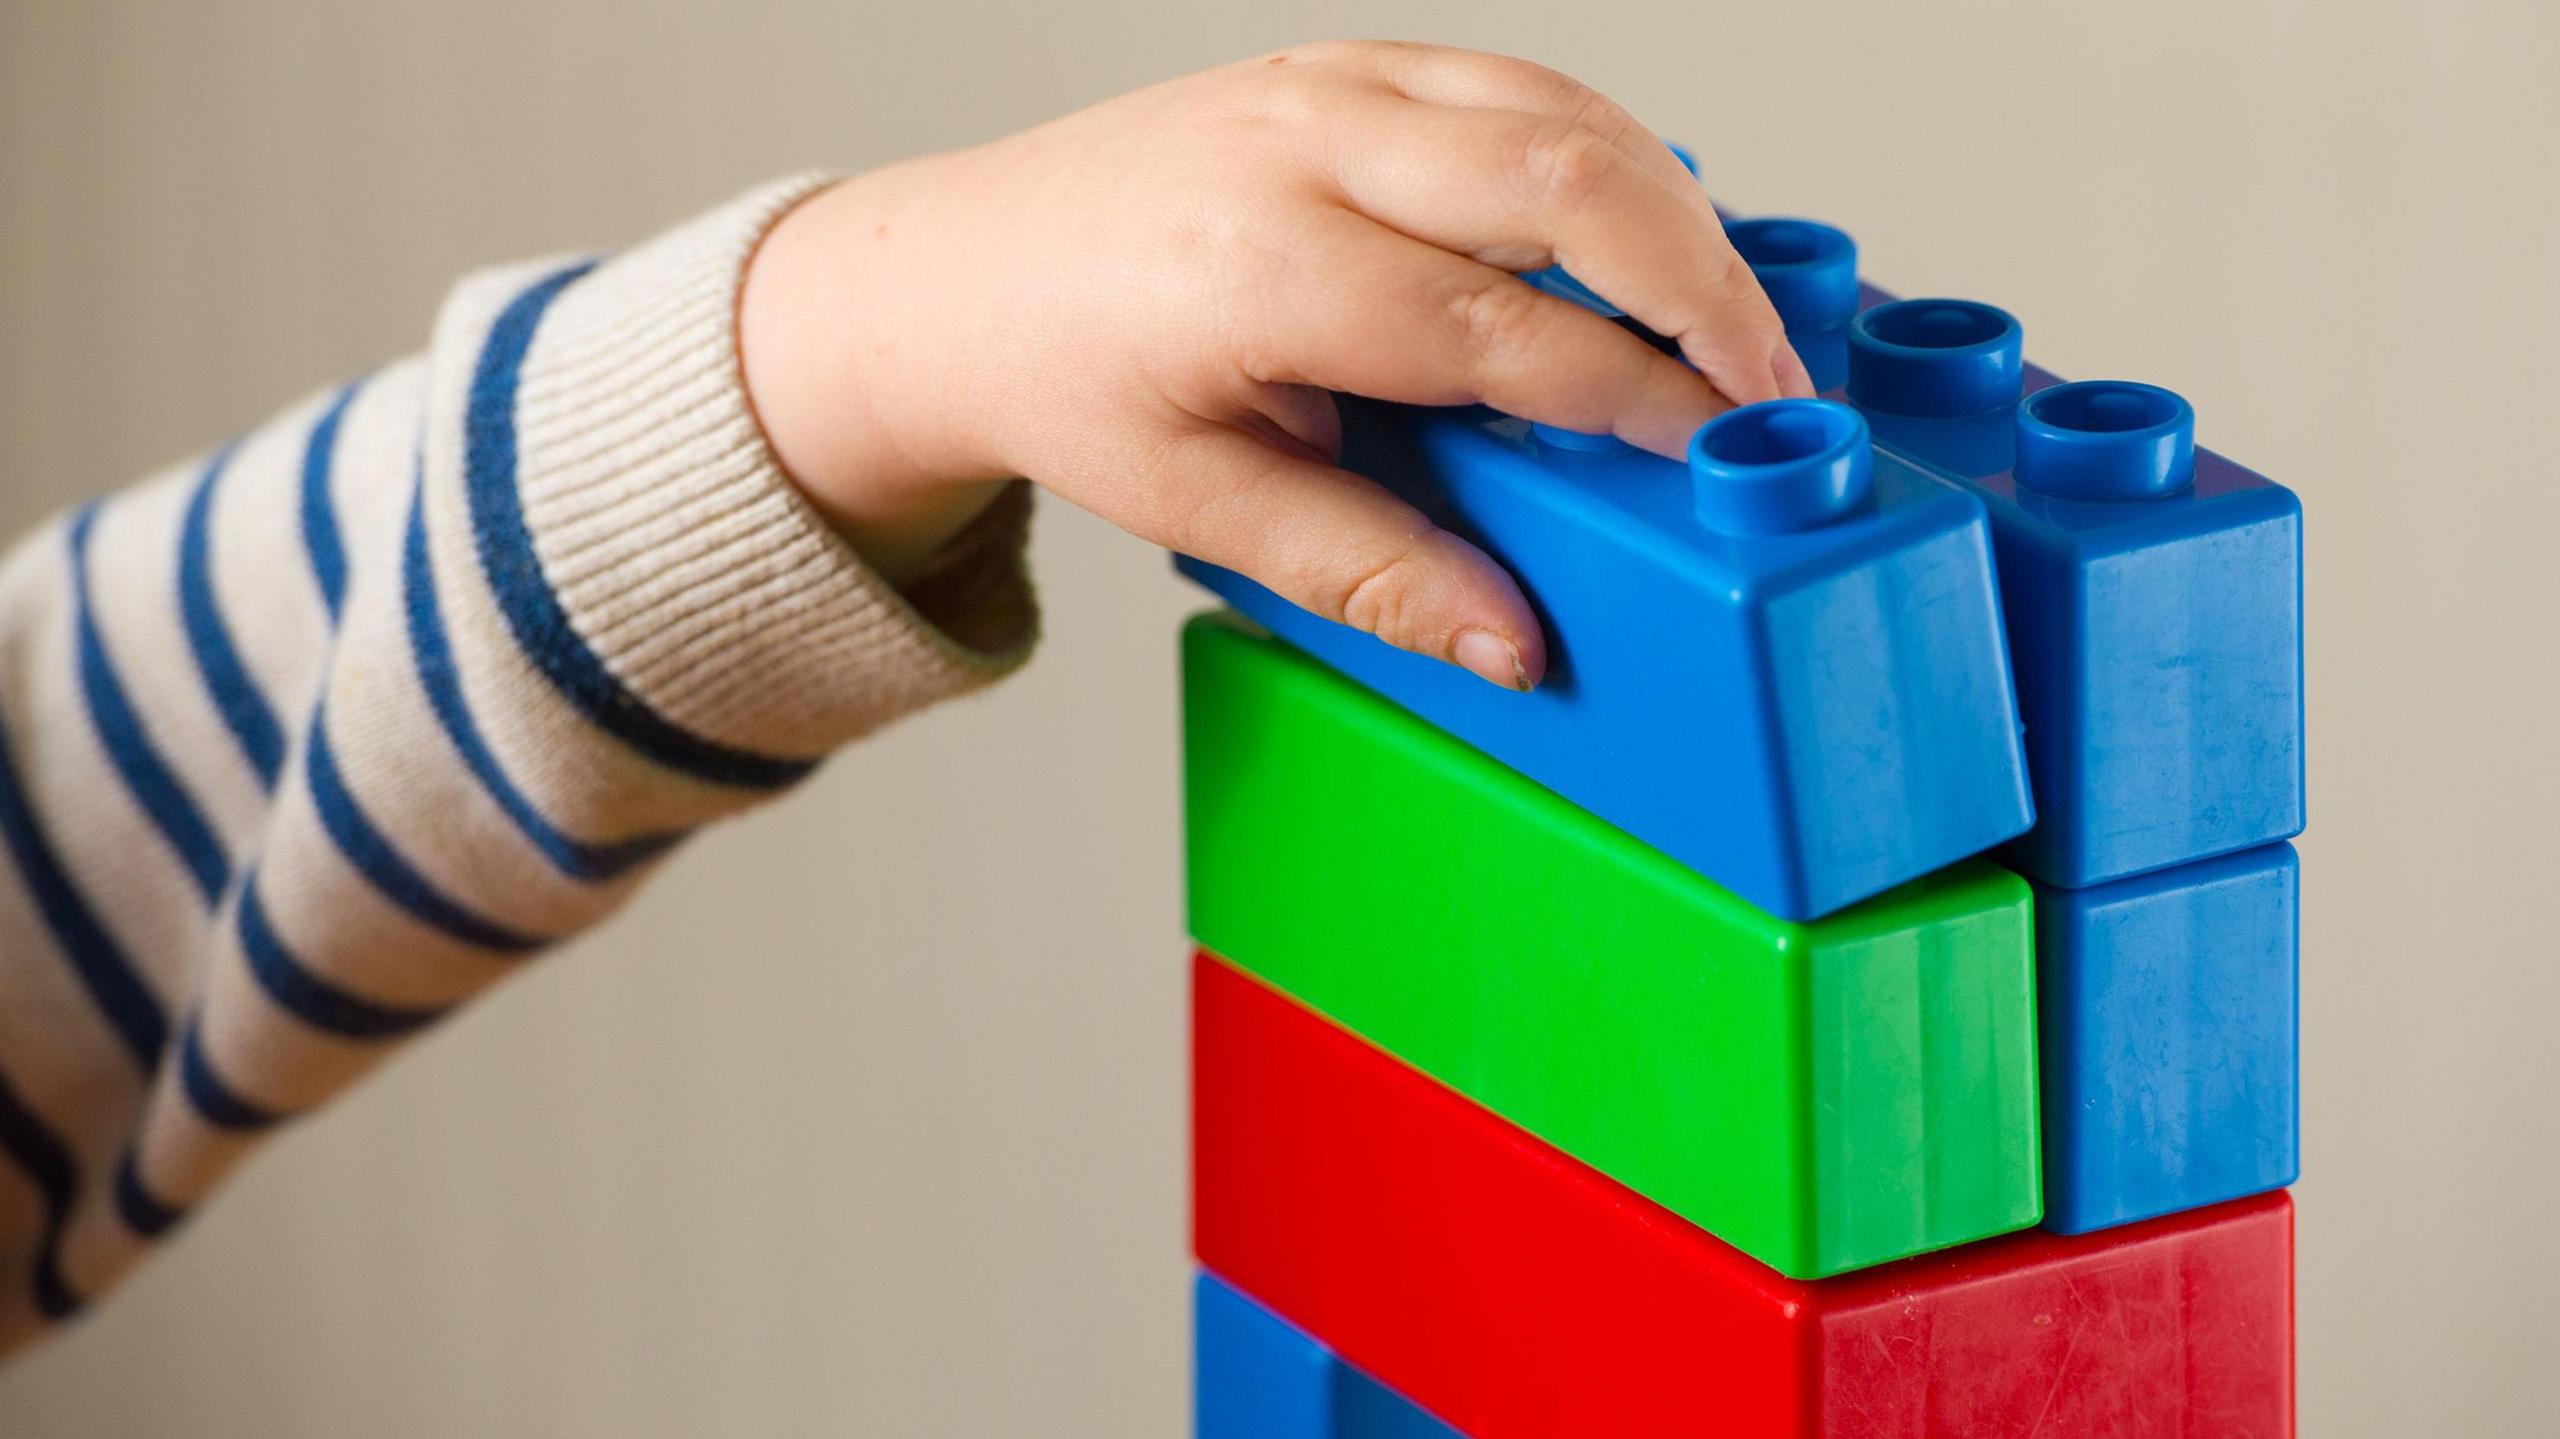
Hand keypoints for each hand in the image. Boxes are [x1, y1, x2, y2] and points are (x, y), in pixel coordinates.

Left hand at [741, 41, 1810, 688]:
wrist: (960, 275)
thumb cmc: (1068, 383)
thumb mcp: (1204, 507)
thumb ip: (1371, 572)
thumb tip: (1516, 643)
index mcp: (1262, 266)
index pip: (1506, 330)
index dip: (1637, 398)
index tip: (1723, 461)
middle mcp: (1303, 143)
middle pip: (1568, 182)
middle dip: (1702, 288)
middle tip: (1777, 390)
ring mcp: (1328, 80)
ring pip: (1563, 114)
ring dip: (1675, 214)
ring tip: (1739, 328)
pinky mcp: (1347, 62)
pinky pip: (1520, 86)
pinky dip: (1610, 159)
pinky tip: (1652, 242)